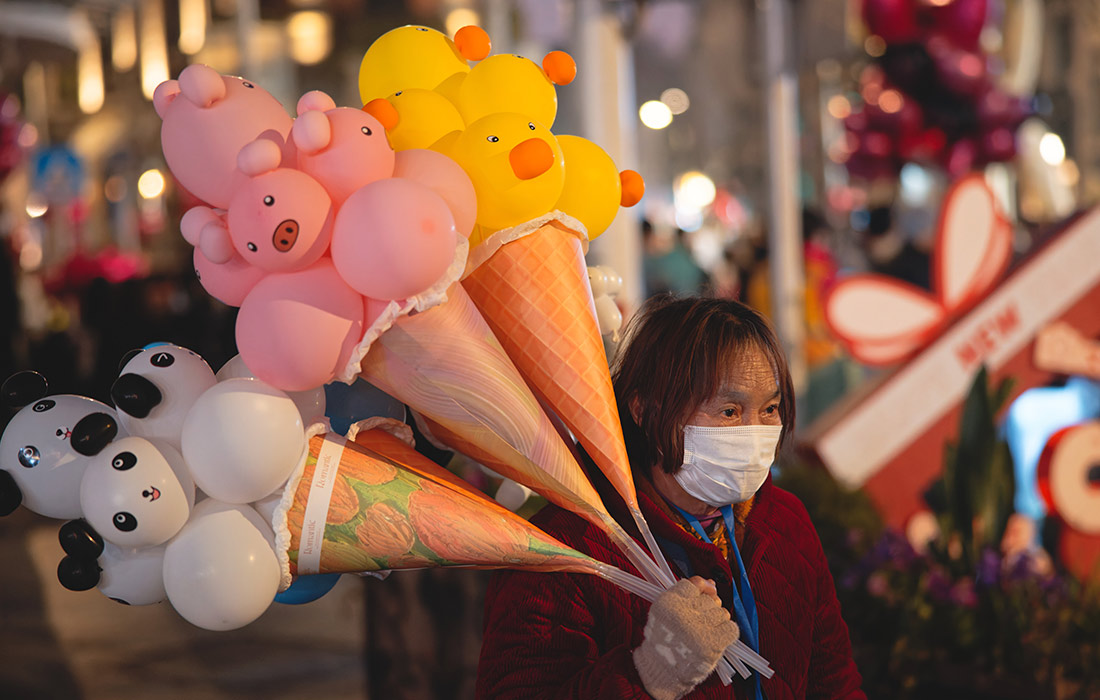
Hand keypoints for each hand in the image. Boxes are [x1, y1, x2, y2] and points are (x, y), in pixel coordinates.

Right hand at [633, 577, 739, 699]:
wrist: (663, 670)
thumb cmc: (666, 639)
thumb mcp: (666, 611)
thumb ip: (687, 594)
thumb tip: (713, 584)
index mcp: (669, 602)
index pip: (694, 584)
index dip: (702, 589)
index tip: (703, 596)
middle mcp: (683, 613)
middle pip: (710, 599)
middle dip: (708, 610)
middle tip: (698, 624)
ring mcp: (699, 629)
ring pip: (722, 613)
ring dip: (717, 622)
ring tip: (706, 632)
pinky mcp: (713, 644)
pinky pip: (731, 628)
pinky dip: (727, 632)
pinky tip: (717, 637)